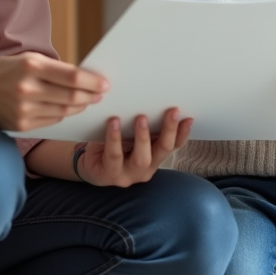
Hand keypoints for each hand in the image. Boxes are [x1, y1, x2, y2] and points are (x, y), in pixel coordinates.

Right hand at [0, 53, 108, 131]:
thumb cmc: (2, 71)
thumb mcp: (26, 60)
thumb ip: (53, 69)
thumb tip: (83, 79)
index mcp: (30, 66)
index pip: (72, 76)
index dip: (92, 81)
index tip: (105, 83)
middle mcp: (27, 88)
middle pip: (71, 96)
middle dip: (90, 95)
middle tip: (101, 94)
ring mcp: (23, 109)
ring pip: (64, 111)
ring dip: (80, 107)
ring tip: (88, 101)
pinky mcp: (20, 125)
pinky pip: (52, 121)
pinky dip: (63, 114)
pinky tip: (69, 109)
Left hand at [78, 108, 192, 187]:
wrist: (86, 164)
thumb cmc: (111, 146)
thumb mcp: (130, 136)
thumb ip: (144, 126)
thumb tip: (153, 99)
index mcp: (154, 158)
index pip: (173, 146)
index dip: (182, 133)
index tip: (188, 117)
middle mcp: (145, 169)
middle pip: (162, 150)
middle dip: (169, 131)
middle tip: (172, 111)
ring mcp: (128, 175)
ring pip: (141, 158)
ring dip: (143, 137)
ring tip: (141, 118)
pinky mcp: (109, 175)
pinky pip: (114, 156)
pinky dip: (115, 139)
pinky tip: (114, 123)